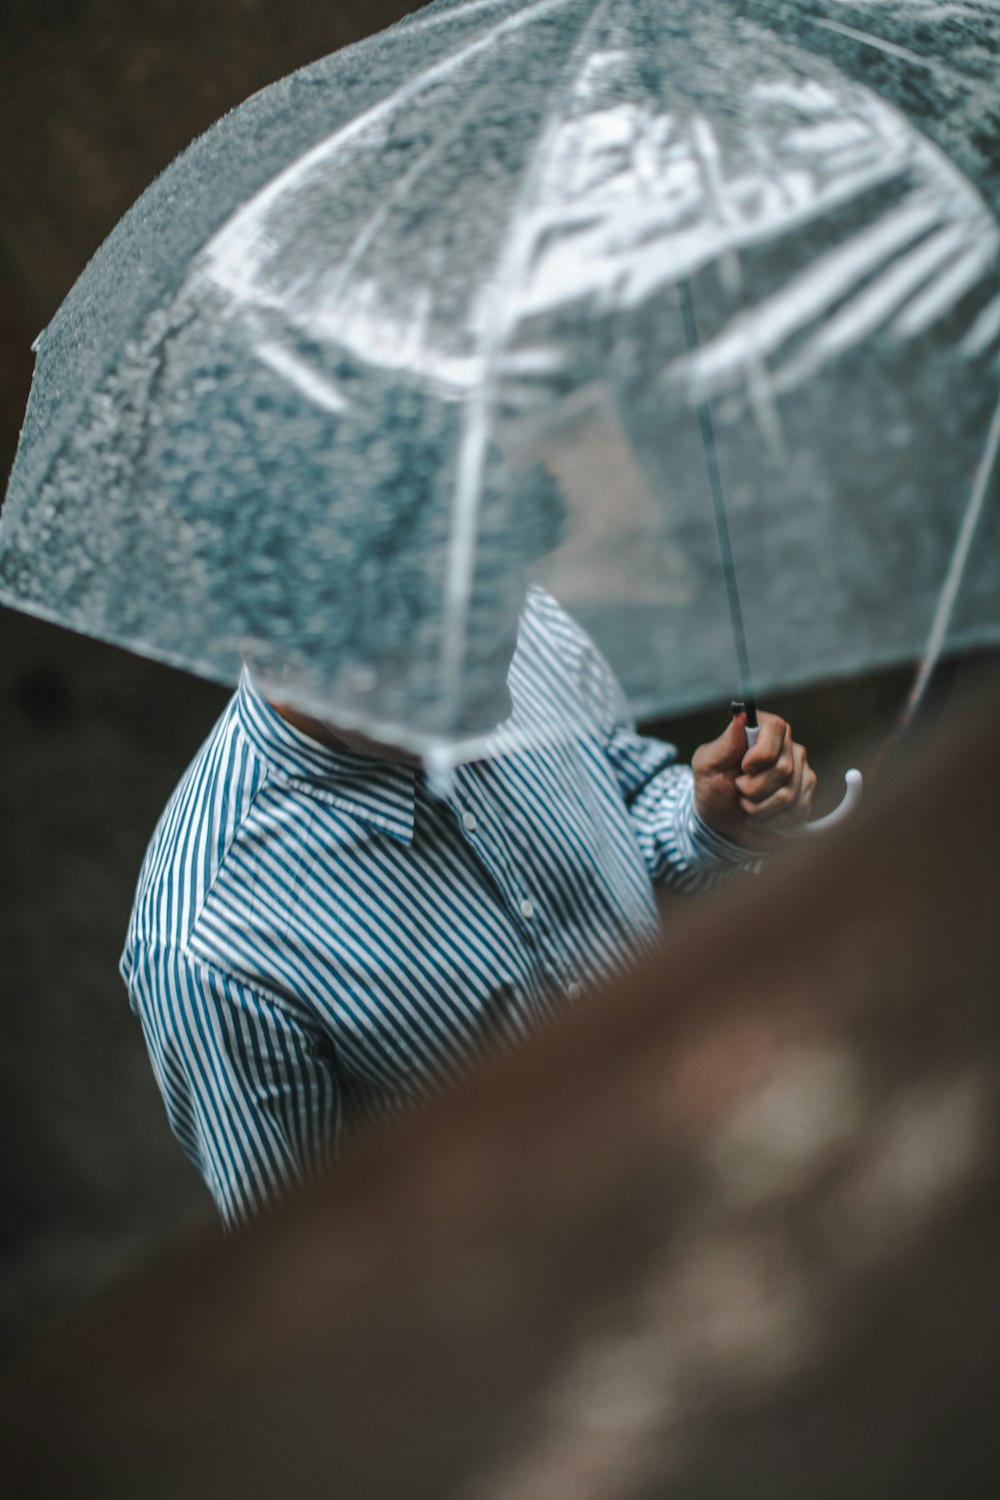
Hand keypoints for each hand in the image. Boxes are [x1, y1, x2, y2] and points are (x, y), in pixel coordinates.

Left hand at [692, 710, 816, 851]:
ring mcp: (800, 770)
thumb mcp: (707, 765)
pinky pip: (795, 811)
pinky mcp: (805, 795)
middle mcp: (786, 746)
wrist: (722, 822)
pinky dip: (769, 819)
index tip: (744, 767)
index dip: (761, 753)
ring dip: (758, 807)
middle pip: (783, 768)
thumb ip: (726, 743)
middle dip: (753, 788)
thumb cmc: (712, 788)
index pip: (776, 728)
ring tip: (746, 803)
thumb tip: (741, 716)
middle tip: (738, 788)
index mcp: (761, 729)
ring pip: (788, 794)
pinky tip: (760, 815)